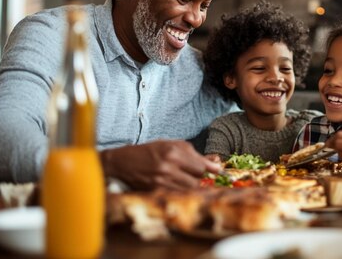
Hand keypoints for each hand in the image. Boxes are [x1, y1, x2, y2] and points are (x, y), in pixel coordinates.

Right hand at [101, 140, 220, 190]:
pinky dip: (182, 193)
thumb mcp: (172, 145)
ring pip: (188, 190)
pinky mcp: (155, 191)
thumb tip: (216, 163)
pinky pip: (177, 195)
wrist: (123, 162)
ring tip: (188, 182)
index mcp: (174, 151)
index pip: (201, 166)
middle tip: (199, 177)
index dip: (211, 170)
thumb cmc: (150, 152)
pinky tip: (180, 188)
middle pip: (197, 180)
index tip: (218, 173)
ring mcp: (161, 180)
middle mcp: (168, 166)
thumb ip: (194, 154)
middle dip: (201, 179)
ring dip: (192, 187)